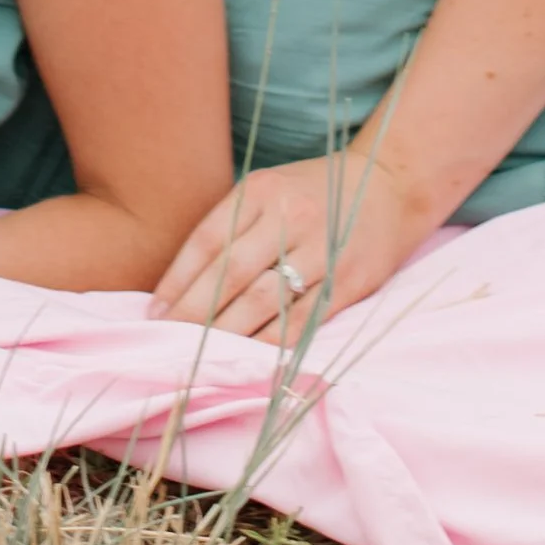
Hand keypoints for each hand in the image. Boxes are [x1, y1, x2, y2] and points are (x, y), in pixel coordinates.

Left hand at [149, 153, 427, 338]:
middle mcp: (291, 217)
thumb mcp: (269, 189)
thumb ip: (232, 225)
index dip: (177, 280)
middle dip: (194, 313)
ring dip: (227, 333)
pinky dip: (271, 342)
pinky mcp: (349, 282)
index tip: (154, 312)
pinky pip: (302, 321)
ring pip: (264, 302)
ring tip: (200, 354)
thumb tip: (182, 283)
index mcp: (262, 191)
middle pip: (231, 273)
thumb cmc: (314, 192)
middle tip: (167, 340)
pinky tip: (248, 357)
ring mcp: (323, 250)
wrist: (390, 187)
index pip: (209, 240)